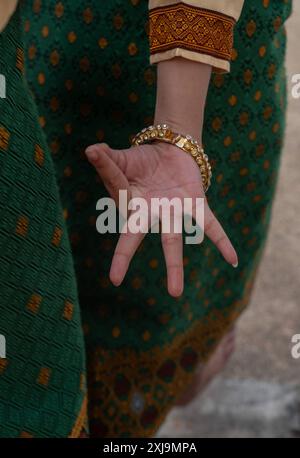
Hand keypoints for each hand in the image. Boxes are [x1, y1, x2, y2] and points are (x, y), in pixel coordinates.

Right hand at [85, 141, 237, 296]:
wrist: (171, 149)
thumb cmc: (143, 161)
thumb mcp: (124, 160)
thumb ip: (109, 160)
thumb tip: (90, 150)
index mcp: (131, 204)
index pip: (120, 216)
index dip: (120, 249)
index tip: (116, 276)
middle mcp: (151, 213)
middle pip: (138, 236)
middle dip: (126, 256)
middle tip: (116, 281)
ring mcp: (174, 212)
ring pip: (173, 241)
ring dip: (174, 266)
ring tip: (175, 293)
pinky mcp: (196, 204)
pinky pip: (210, 225)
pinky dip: (222, 242)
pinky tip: (233, 260)